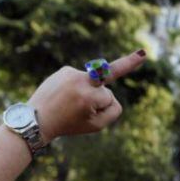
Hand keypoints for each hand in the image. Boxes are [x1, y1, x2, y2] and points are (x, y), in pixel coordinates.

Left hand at [26, 50, 146, 142]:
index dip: (107, 107)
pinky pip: (82, 80)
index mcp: (88, 97)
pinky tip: (65, 95)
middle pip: (105, 88)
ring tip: (70, 103)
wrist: (36, 119)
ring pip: (94, 84)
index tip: (143, 55)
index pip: (111, 100)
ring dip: (87, 93)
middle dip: (126, 64)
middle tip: (143, 54)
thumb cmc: (69, 125)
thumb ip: (113, 110)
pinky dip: (77, 88)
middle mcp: (80, 81)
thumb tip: (110, 93)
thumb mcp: (95, 126)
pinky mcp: (65, 70)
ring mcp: (71, 73)